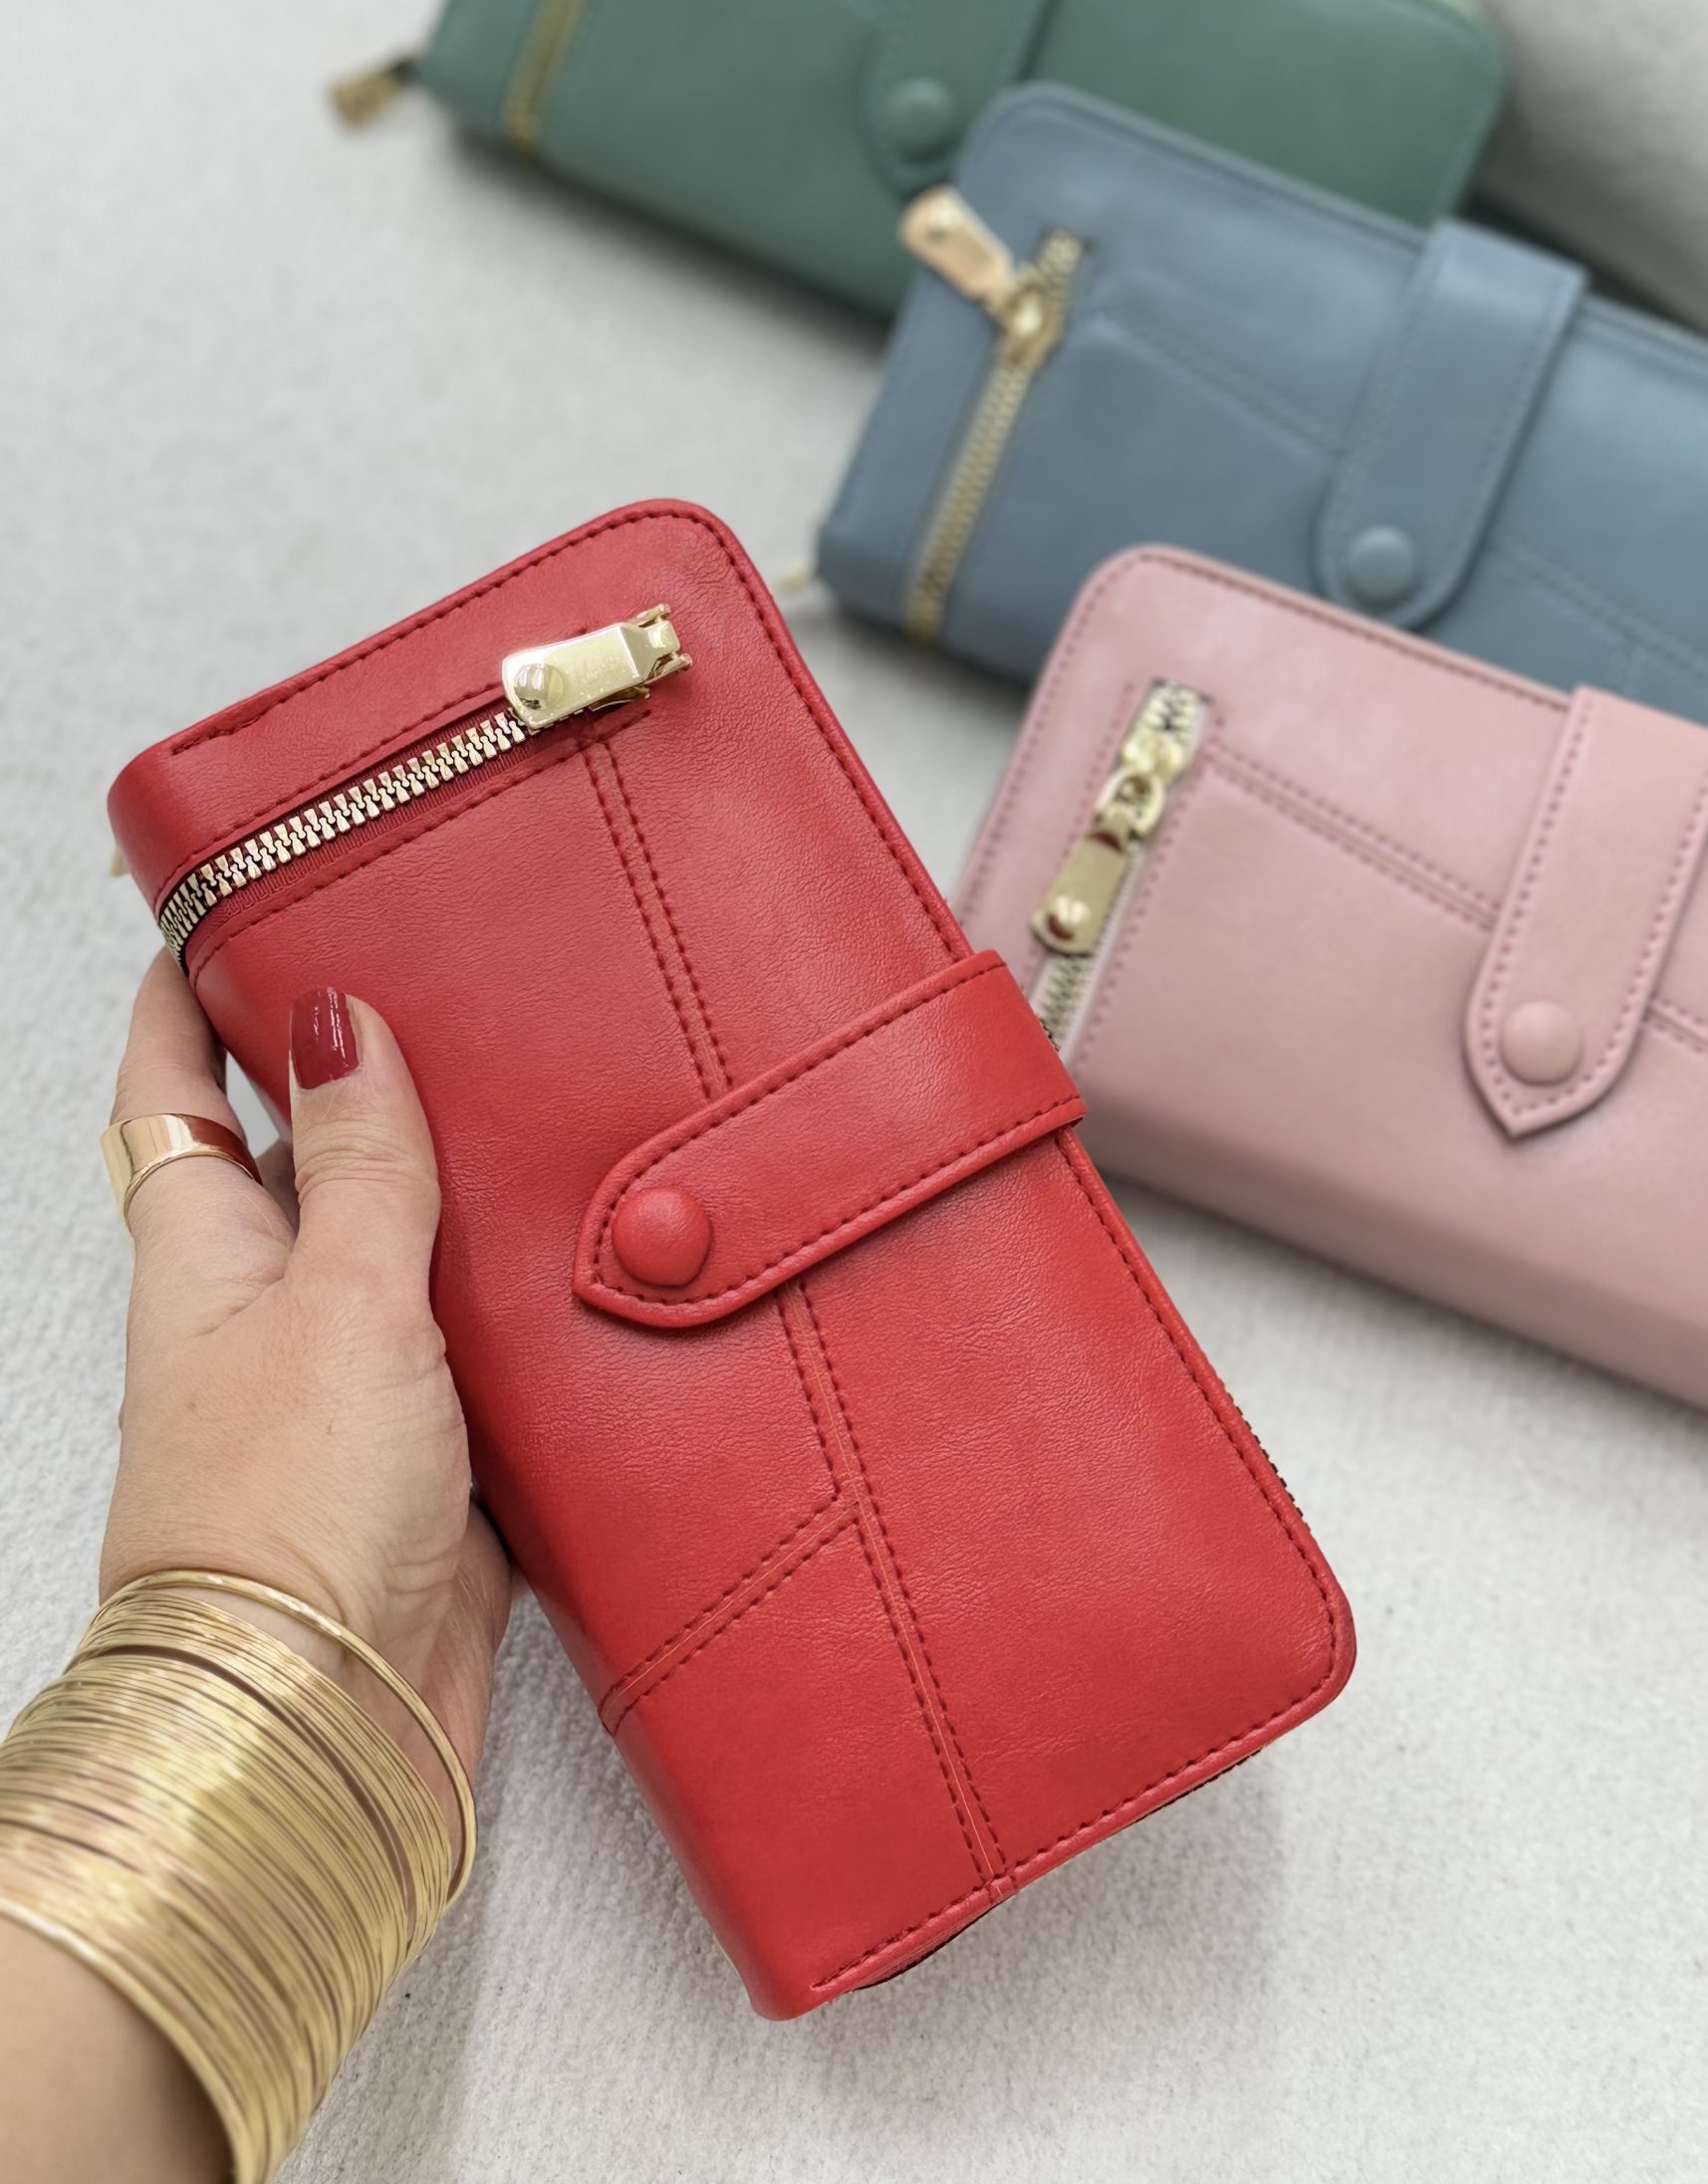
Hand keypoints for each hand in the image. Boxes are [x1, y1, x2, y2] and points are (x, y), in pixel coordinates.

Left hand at [99, 954, 511, 1805]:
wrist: (326, 1730)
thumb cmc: (287, 1519)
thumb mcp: (338, 1302)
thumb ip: (362, 1164)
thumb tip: (336, 1017)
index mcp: (211, 1250)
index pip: (177, 1086)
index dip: (190, 994)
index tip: (233, 902)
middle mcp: (273, 1307)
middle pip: (309, 1154)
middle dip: (368, 1067)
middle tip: (454, 972)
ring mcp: (357, 1383)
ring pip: (411, 1247)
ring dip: (470, 1187)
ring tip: (560, 1092)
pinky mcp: (440, 1459)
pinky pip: (487, 1351)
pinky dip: (533, 1305)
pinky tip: (606, 1262)